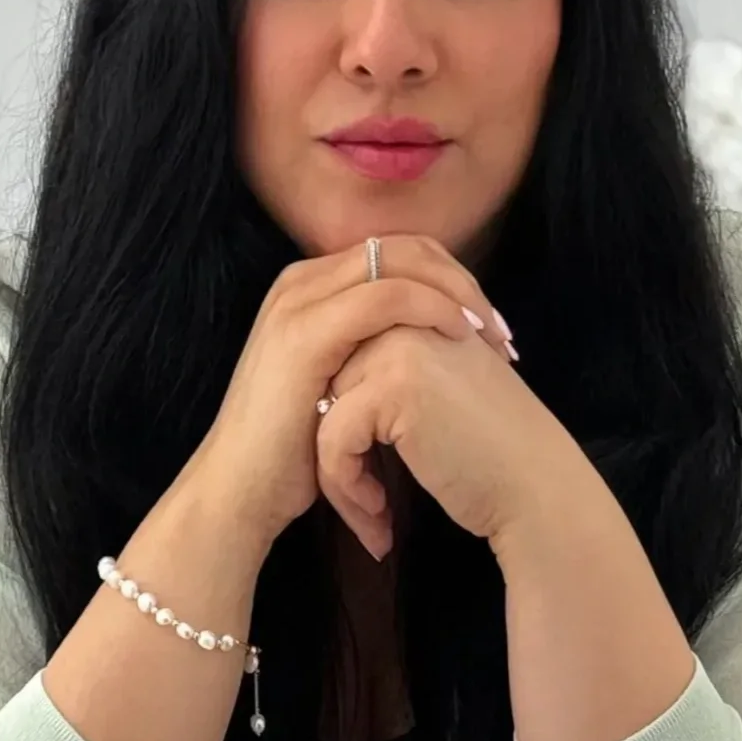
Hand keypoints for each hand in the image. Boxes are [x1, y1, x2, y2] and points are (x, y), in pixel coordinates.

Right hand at [184, 234, 514, 557]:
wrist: (240, 493)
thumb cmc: (293, 455)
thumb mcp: (339, 388)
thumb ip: (372, 354)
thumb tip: (432, 347)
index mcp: (310, 288)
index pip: (399, 253)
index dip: (452, 279)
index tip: (490, 327)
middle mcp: (300, 282)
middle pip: (405, 247)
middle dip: (463, 281)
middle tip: (501, 331)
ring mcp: (299, 302)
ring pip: (401, 262)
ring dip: (457, 293)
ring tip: (491, 337)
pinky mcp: (306, 332)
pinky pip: (387, 296)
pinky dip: (433, 309)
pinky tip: (461, 338)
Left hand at [315, 244, 566, 557]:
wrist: (538, 489)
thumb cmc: (492, 455)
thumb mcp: (439, 390)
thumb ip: (392, 372)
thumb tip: (325, 391)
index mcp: (419, 311)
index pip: (344, 361)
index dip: (346, 420)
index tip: (364, 470)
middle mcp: (405, 316)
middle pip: (328, 385)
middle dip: (336, 449)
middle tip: (365, 501)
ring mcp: (398, 347)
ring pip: (322, 412)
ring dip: (337, 473)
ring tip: (372, 512)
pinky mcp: (392, 387)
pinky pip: (333, 439)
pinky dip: (346, 484)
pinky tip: (380, 513)